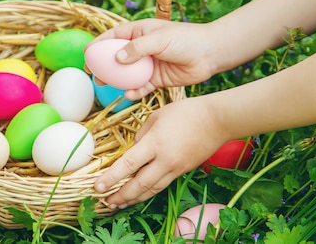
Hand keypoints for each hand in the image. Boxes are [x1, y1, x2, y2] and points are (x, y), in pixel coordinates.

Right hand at [87, 19, 218, 99]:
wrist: (209, 54)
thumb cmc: (185, 39)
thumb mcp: (159, 39)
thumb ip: (137, 49)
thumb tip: (117, 59)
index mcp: (140, 33)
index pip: (114, 37)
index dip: (99, 44)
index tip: (87, 54)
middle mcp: (142, 49)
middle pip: (116, 57)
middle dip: (103, 66)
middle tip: (92, 74)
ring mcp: (148, 65)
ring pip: (127, 74)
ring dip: (116, 80)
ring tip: (105, 85)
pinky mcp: (157, 80)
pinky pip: (141, 87)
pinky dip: (134, 91)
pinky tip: (129, 94)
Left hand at [93, 96, 226, 207]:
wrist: (217, 120)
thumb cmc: (186, 112)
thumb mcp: (157, 116)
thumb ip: (141, 134)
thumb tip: (134, 149)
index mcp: (155, 143)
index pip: (128, 165)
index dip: (111, 178)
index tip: (98, 187)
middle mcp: (164, 160)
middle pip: (139, 184)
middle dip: (120, 196)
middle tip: (105, 202)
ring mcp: (175, 168)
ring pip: (151, 189)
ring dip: (133, 198)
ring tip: (119, 204)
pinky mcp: (183, 171)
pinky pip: (162, 184)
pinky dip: (148, 191)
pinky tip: (139, 193)